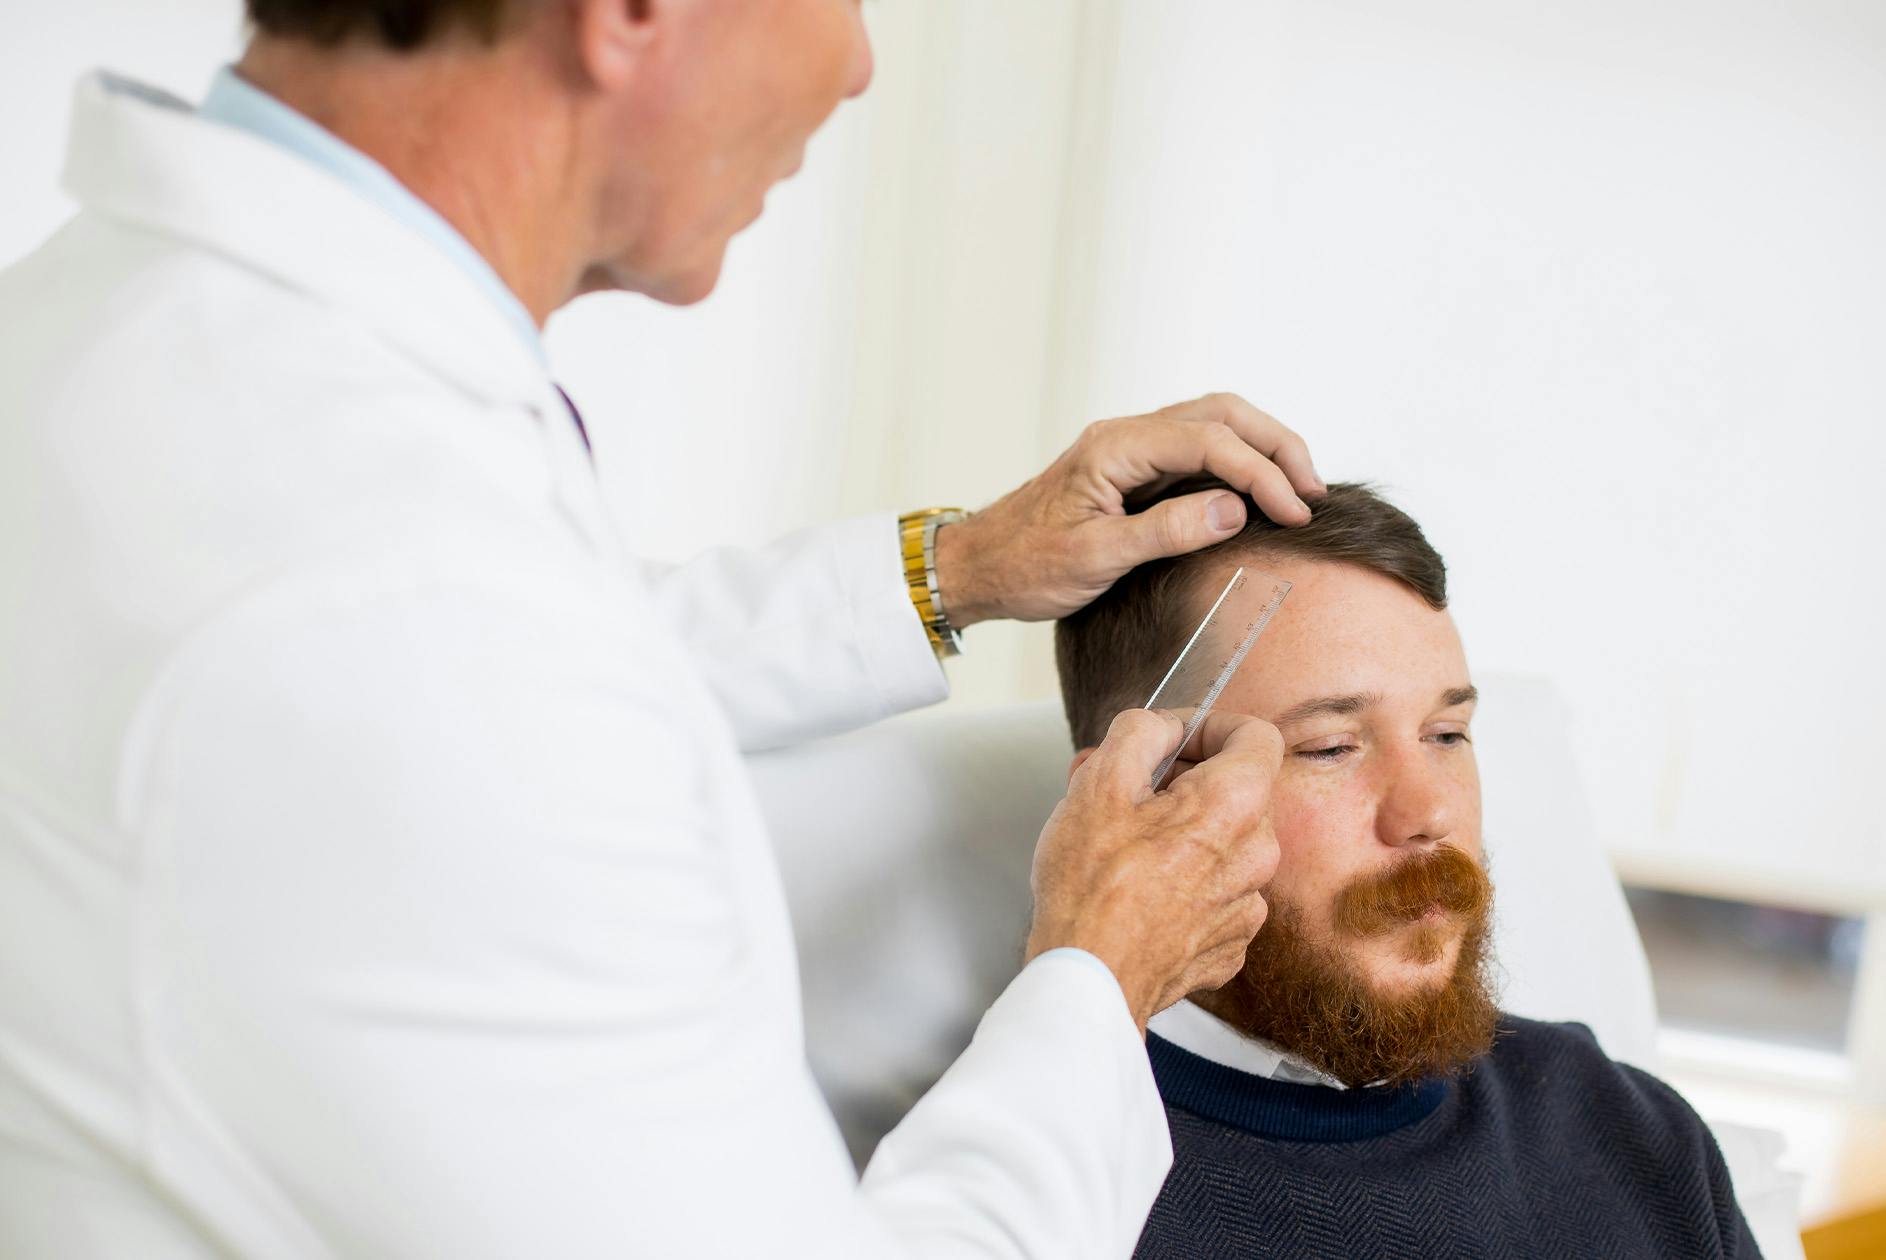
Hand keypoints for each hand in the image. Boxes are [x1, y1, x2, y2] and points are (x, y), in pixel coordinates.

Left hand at [933, 393, 1322, 625]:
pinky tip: (1257, 492)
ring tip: (1297, 490)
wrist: (979, 566)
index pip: (1209, 441)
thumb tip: (1234, 509)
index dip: (1261, 473)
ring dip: (1262, 449)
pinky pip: (1197, 447)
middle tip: (1312, 493)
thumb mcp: (1096, 558)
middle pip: (1222, 414)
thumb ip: (1165, 530)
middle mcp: (1125, 435)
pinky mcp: (1133, 468)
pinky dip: (1237, 461)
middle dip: (1275, 446)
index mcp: (1115, 448)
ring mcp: (1130, 448)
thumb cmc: (1025, 565)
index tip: (1294, 512)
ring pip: (1214, 423)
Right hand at [1025, 707, 1284, 1031]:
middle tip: (1126, 789)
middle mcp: (1257, 854)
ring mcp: (1248, 905)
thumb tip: (1162, 727)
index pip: (1256, 734)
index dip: (1210, 725)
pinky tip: (1139, 890)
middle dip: (1182, 780)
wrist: (1091, 980)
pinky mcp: (1230, 944)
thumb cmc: (1091, 887)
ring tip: (1123, 843)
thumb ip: (1140, 733)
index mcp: (1235, 804)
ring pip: (1224, 843)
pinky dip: (1184, 881)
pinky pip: (1216, 892)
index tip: (1173, 739)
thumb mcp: (1099, 782)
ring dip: (1181, 832)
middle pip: (1236, 791)